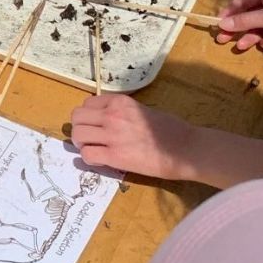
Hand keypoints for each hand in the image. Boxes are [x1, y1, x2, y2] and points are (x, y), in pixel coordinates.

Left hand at [69, 95, 202, 180]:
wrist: (185, 148)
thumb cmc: (171, 129)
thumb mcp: (143, 110)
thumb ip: (122, 112)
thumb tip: (107, 119)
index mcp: (120, 102)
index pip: (88, 103)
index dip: (89, 115)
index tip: (95, 124)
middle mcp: (113, 115)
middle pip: (77, 117)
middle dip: (80, 128)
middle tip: (89, 138)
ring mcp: (112, 136)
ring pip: (77, 135)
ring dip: (81, 143)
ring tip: (92, 149)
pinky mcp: (115, 156)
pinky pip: (87, 155)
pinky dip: (89, 158)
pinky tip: (100, 160)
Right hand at [215, 0, 262, 52]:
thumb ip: (247, 20)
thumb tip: (222, 23)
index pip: (243, 1)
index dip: (229, 13)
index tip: (217, 24)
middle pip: (249, 16)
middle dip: (237, 28)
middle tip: (222, 39)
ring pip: (259, 29)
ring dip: (251, 37)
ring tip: (243, 46)